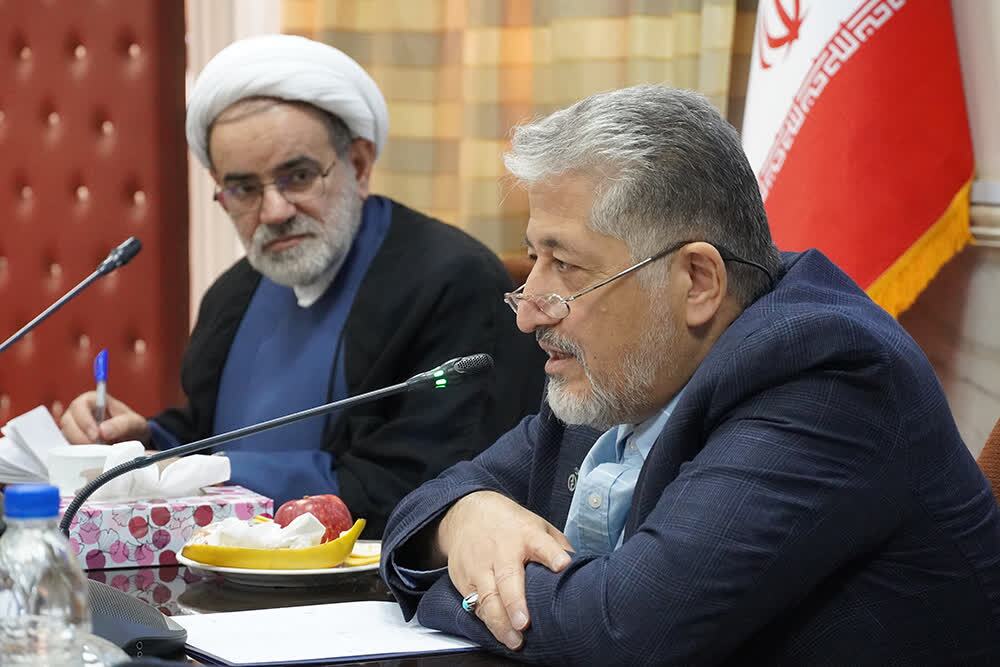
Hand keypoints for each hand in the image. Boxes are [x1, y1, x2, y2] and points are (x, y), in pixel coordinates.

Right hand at [60, 391, 150, 445]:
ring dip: (78, 445)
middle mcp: (79, 411)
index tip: (96, 435)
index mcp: (93, 400)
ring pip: (65, 435)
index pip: (79, 406)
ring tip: (95, 452)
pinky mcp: (73, 440)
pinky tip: (80, 454)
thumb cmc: (131, 425)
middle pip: (68, 421)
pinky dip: (72, 450)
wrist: (132, 438)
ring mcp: (74, 426)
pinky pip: (65, 444)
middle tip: (95, 447)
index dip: (85, 421)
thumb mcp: (133, 423)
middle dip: (80, 436)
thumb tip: (103, 431)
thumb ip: (121, 425)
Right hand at [438, 490, 572, 650]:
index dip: (553, 555)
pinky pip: (475, 604)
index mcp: (526, 535)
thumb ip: (556, 547)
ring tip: (513, 639)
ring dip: (500, 622)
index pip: (541, 544)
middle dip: (515, 602)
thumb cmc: (509, 524)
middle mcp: (501, 551)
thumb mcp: (537, 526)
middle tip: (524, 623)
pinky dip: (487, 620)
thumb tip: (576, 571)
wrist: (466, 514)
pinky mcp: (464, 579)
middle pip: (508, 577)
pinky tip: (499, 631)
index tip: (562, 565)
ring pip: (487, 597)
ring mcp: (480, 566)